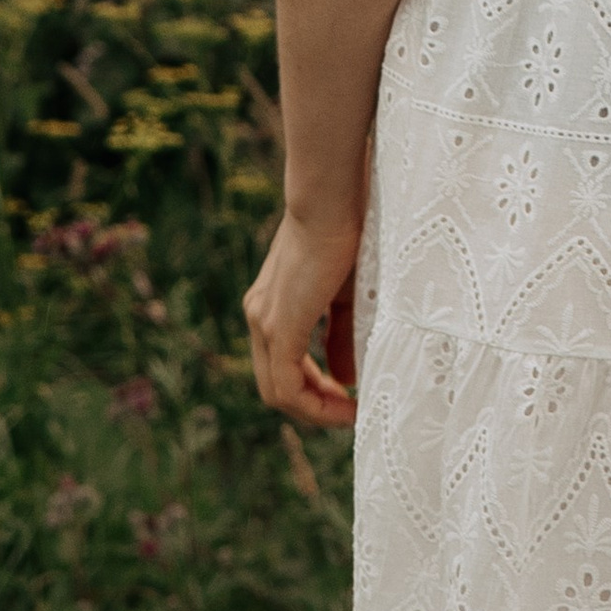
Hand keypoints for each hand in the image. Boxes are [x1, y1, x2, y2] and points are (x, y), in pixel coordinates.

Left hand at [244, 198, 363, 427]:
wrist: (331, 197)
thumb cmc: (345, 229)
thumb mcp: (344, 291)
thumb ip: (340, 335)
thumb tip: (344, 378)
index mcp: (273, 304)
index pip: (283, 364)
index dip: (315, 389)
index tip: (349, 395)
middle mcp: (259, 316)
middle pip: (277, 384)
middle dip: (315, 404)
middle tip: (350, 411)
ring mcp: (263, 321)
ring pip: (278, 390)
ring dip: (314, 409)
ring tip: (350, 413)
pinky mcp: (278, 326)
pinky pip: (286, 386)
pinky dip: (313, 404)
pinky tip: (346, 404)